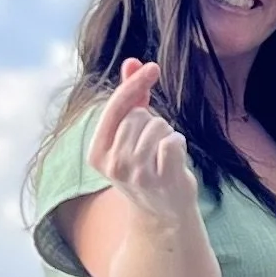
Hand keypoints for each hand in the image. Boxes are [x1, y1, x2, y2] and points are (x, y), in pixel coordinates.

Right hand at [88, 59, 197, 225]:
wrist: (164, 214)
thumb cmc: (147, 168)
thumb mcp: (131, 136)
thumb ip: (131, 99)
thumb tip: (131, 62)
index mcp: (97, 154)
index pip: (116, 108)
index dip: (134, 85)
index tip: (153, 67)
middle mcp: (113, 165)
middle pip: (139, 115)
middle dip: (151, 122)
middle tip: (152, 148)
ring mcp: (137, 174)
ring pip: (157, 125)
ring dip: (166, 133)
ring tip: (162, 156)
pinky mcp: (161, 180)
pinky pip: (172, 140)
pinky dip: (178, 144)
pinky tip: (174, 162)